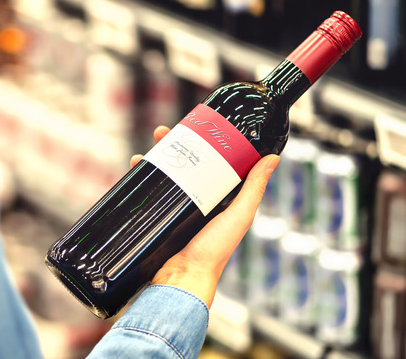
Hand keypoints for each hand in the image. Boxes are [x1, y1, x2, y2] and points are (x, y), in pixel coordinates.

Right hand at [132, 126, 279, 307]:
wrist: (181, 279)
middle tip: (161, 132)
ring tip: (144, 151)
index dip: (201, 142)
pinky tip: (133, 170)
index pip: (209, 162)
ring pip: (162, 176)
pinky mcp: (156, 219)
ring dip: (151, 160)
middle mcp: (196, 201)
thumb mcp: (239, 215)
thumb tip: (272, 157)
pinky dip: (139, 180)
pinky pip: (147, 194)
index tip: (193, 126)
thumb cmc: (214, 253)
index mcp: (218, 199)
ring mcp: (174, 210)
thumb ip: (254, 188)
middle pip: (182, 164)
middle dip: (170, 145)